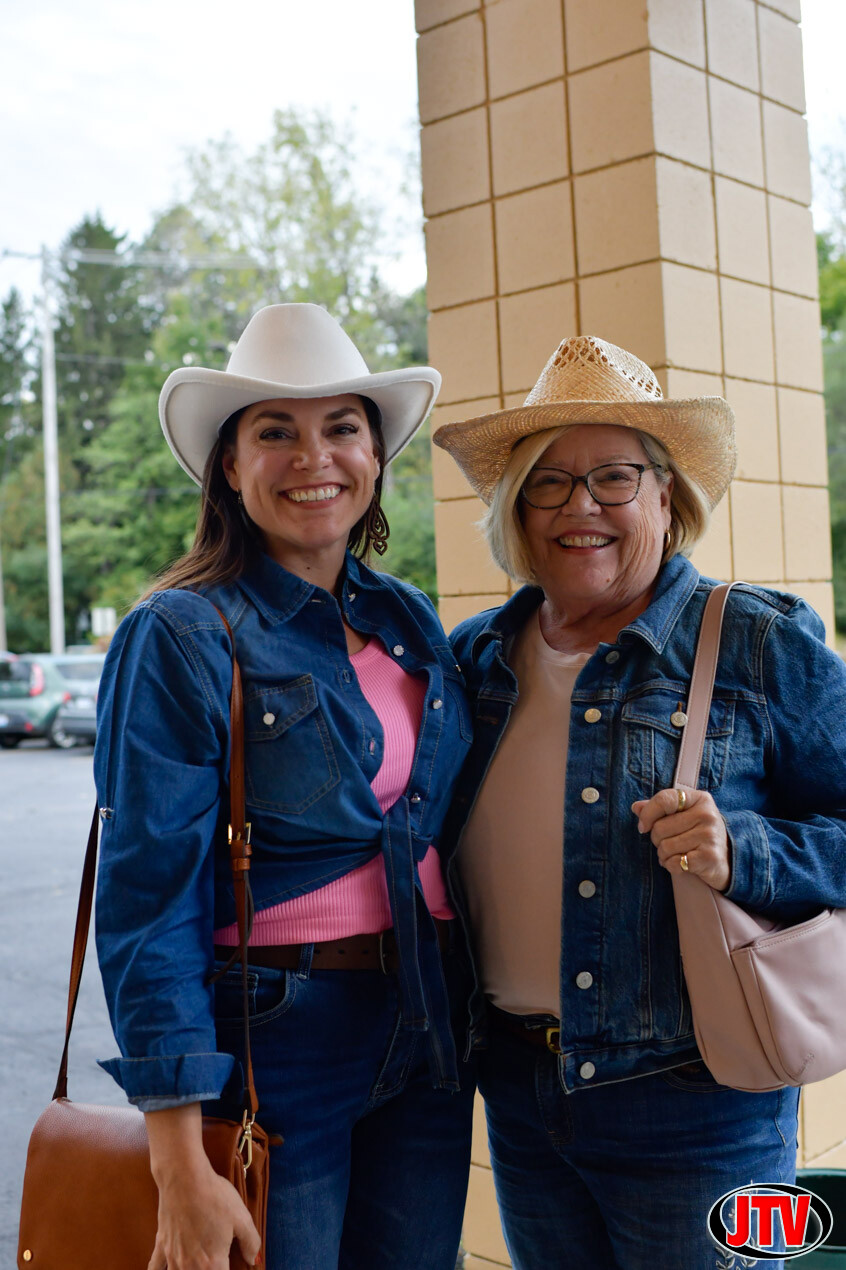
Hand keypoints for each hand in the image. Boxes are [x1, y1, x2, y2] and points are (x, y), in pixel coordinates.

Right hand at [145, 1104, 260, 1269]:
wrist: (184, 1178)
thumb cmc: (215, 1196)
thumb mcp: (242, 1217)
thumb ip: (251, 1242)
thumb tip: (253, 1260)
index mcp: (213, 1263)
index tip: (231, 1264)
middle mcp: (190, 1266)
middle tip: (215, 1263)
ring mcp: (173, 1257)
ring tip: (197, 1266)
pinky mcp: (161, 1244)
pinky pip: (155, 1267)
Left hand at [632, 786, 730, 891]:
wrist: (727, 860)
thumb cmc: (699, 834)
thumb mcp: (683, 815)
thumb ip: (660, 809)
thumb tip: (636, 807)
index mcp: (700, 799)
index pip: (664, 799)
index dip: (648, 814)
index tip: (643, 827)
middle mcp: (707, 815)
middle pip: (660, 827)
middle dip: (657, 839)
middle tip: (668, 843)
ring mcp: (709, 836)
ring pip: (665, 847)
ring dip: (664, 855)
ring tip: (675, 854)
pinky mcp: (709, 857)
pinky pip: (675, 862)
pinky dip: (672, 866)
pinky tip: (681, 864)